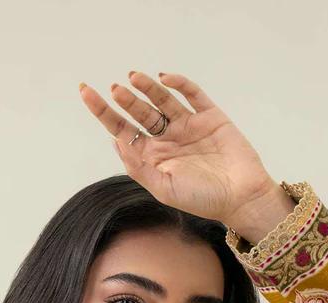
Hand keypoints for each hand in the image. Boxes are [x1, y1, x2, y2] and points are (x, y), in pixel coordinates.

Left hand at [78, 70, 276, 227]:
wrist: (241, 198)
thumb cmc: (203, 200)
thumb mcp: (164, 189)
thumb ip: (139, 167)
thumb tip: (116, 141)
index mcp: (153, 156)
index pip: (122, 129)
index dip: (103, 112)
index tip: (86, 93)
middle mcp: (168, 138)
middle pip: (140, 112)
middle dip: (125, 100)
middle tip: (115, 90)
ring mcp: (188, 125)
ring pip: (162, 99)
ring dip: (147, 87)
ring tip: (133, 78)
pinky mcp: (209, 116)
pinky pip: (192, 94)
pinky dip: (179, 83)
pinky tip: (165, 78)